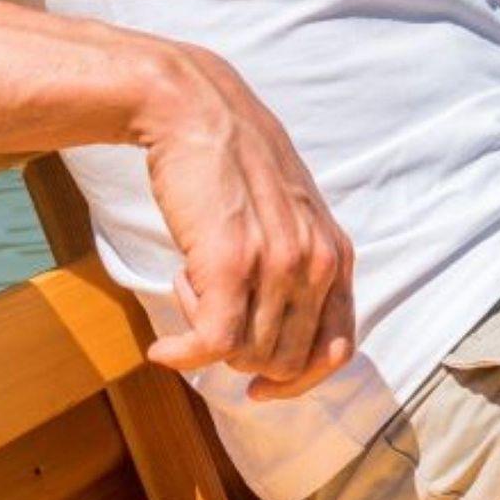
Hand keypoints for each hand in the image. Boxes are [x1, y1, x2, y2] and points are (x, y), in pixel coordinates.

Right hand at [134, 45, 354, 400]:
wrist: (196, 113)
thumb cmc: (234, 170)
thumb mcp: (289, 220)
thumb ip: (298, 271)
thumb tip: (280, 348)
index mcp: (336, 254)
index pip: (337, 349)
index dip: (299, 381)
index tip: (260, 386)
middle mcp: (316, 261)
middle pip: (285, 361)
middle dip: (241, 355)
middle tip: (208, 308)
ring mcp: (277, 264)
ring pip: (245, 355)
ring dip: (205, 338)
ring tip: (190, 288)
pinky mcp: (231, 263)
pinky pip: (212, 344)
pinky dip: (182, 356)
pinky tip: (162, 347)